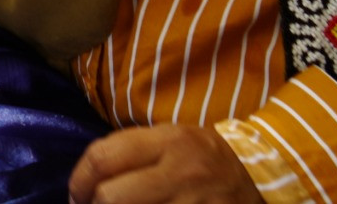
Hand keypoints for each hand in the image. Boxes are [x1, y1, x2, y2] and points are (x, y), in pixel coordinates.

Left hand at [68, 127, 261, 203]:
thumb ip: (130, 151)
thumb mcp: (169, 138)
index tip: (76, 195)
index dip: (79, 181)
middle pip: (112, 197)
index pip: (102, 158)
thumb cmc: (203, 156)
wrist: (260, 177)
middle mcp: (181, 172)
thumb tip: (86, 180)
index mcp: (167, 141)